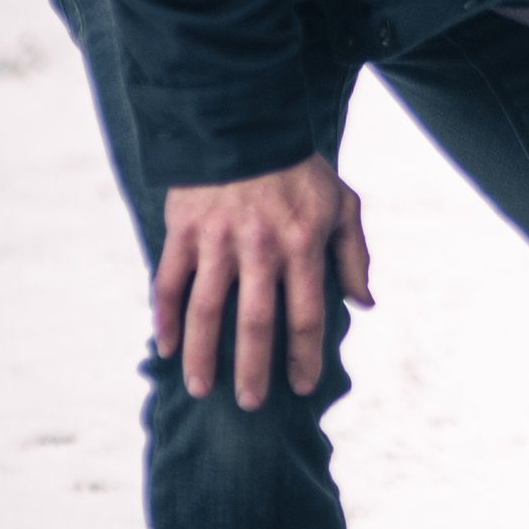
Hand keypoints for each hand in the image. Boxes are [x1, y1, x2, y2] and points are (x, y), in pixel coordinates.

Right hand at [154, 154, 371, 410]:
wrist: (246, 124)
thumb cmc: (301, 172)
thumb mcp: (342, 205)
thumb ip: (354, 256)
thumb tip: (364, 304)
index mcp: (303, 245)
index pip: (307, 316)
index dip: (305, 357)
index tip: (301, 387)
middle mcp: (260, 247)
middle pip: (254, 322)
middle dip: (252, 369)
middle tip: (249, 404)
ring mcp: (217, 240)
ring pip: (205, 309)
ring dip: (201, 354)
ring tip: (201, 388)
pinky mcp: (183, 230)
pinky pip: (169, 281)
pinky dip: (164, 316)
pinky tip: (165, 346)